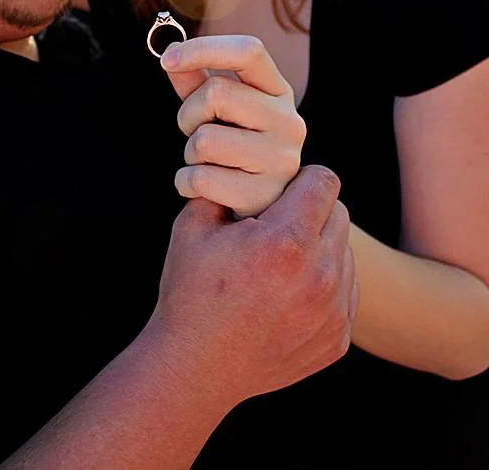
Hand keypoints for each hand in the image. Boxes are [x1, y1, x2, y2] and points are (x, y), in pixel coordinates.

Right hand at [148, 164, 357, 407]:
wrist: (195, 368)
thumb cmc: (190, 293)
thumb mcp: (193, 226)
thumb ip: (223, 186)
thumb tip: (244, 166)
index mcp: (285, 241)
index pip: (324, 181)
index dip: (303, 177)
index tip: (285, 188)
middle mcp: (319, 276)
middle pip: (339, 214)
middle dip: (312, 211)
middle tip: (279, 224)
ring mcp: (332, 312)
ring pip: (344, 254)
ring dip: (320, 248)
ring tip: (280, 264)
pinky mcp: (337, 340)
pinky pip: (346, 292)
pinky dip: (324, 285)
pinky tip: (288, 295)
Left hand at [161, 35, 305, 217]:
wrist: (258, 205)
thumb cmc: (234, 146)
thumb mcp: (218, 109)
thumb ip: (195, 80)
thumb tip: (170, 52)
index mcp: (278, 91)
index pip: (250, 51)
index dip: (204, 48)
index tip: (167, 59)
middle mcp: (288, 121)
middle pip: (217, 92)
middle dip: (189, 114)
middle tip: (195, 132)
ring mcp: (280, 159)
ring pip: (205, 140)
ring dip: (189, 153)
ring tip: (207, 162)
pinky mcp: (262, 195)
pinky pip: (200, 179)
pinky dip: (186, 183)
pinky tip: (203, 188)